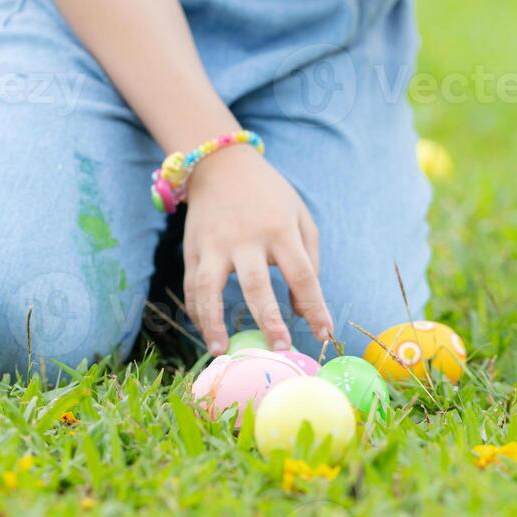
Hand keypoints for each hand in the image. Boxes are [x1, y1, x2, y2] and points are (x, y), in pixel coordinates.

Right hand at [182, 145, 332, 354]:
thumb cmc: (269, 197)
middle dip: (269, 320)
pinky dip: (198, 313)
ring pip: (210, 288)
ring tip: (222, 351)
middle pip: (256, 284)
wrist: (220, 165)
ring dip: (214, 322)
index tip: (325, 333)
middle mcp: (245, 238)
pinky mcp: (192, 249)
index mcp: (280, 229)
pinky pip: (192, 287)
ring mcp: (214, 244)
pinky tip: (208, 334)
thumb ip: (310, 261)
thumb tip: (303, 311)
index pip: (302, 274)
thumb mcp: (300, 217)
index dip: (315, 306)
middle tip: (280, 349)